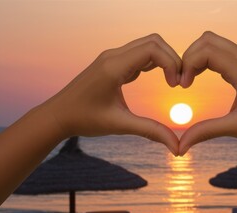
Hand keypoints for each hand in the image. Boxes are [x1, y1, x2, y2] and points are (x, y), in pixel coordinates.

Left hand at [41, 34, 181, 154]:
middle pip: (154, 42)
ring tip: (170, 82)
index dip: (171, 63)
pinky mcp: (112, 62)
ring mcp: (111, 57)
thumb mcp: (120, 125)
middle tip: (178, 82)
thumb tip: (177, 148)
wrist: (58, 115)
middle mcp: (113, 56)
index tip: (176, 86)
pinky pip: (138, 53)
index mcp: (114, 66)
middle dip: (172, 59)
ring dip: (163, 59)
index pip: (153, 49)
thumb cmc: (84, 120)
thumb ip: (151, 131)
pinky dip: (153, 62)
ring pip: (147, 45)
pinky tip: (156, 79)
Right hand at [179, 31, 236, 154]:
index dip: (187, 65)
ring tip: (191, 78)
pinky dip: (208, 57)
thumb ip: (206, 132)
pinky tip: (203, 76)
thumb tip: (181, 146)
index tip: (183, 86)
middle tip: (184, 81)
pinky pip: (222, 49)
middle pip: (207, 40)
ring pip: (214, 41)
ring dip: (198, 55)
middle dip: (189, 57)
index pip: (206, 52)